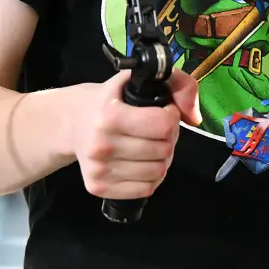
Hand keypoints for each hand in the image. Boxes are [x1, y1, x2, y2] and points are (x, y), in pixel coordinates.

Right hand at [73, 68, 200, 199]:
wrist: (73, 122)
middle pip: (164, 150)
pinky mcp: (98, 188)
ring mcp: (99, 170)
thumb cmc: (113, 99)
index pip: (164, 125)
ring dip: (161, 158)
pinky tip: (141, 161)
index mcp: (110, 116)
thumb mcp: (142, 78)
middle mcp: (101, 145)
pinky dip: (151, 176)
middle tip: (154, 129)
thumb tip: (194, 118)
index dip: (171, 115)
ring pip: (158, 172)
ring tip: (149, 144)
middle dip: (167, 137)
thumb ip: (180, 85)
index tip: (163, 110)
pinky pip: (146, 189)